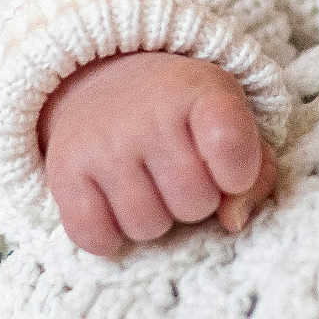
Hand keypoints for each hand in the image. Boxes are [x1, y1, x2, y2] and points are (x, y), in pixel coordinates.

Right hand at [37, 51, 276, 255]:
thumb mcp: (229, 119)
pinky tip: (116, 201)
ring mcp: (103, 142)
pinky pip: (97, 238)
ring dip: (156, 217)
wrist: (104, 80)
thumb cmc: (182, 111)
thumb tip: (234, 222)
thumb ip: (254, 172)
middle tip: (181, 170)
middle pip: (194, 203)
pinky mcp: (64, 171)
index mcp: (199, 90)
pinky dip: (110, 235)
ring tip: (149, 182)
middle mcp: (147, 112)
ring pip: (148, 227)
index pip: (232, 147)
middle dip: (196, 199)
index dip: (239, 173)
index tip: (230, 167)